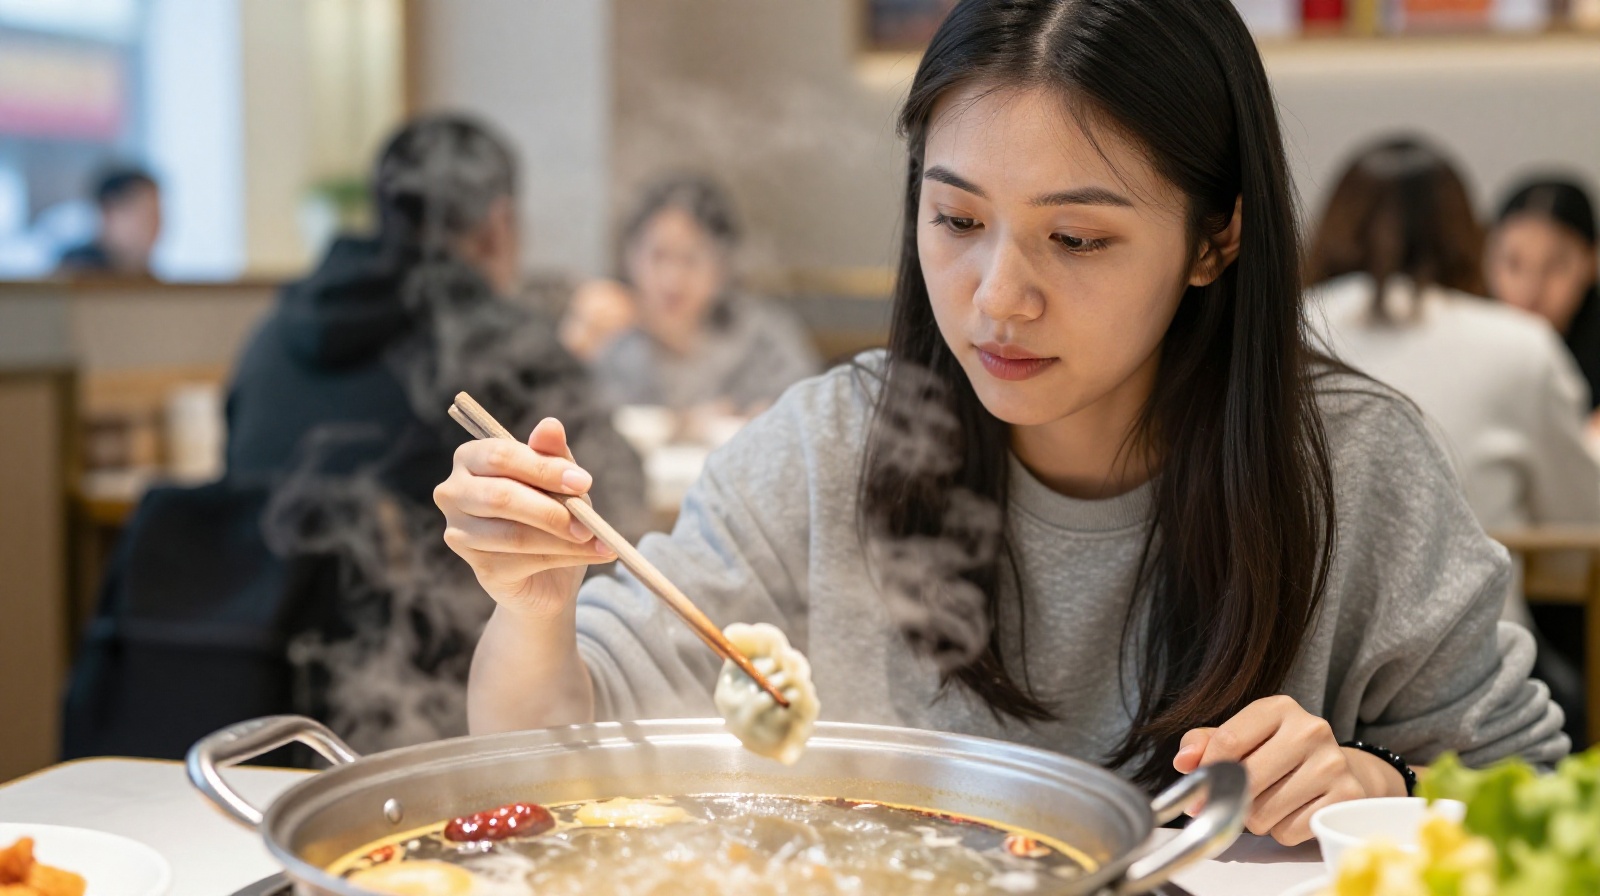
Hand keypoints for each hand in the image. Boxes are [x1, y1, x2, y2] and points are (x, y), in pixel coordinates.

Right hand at [435, 417, 616, 616]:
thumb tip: (550, 425)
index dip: (544, 468)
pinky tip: (592, 553)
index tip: (584, 482)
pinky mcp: (479, 568)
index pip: (501, 456)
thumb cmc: (548, 510)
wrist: (548, 570)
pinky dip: (565, 557)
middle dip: (552, 510)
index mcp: (470, 458)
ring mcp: (460, 533)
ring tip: (595, 539)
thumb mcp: (557, 479)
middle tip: (589, 521)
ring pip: (515, 534)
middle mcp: (453, 493)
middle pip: (501, 497)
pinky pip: (524, 561)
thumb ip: (552, 454)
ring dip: (563, 539)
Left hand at [1173, 695, 1405, 845]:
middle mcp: (1310, 730)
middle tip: (1242, 796)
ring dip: (1258, 817)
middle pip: (1245, 780)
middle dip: (1235, 796)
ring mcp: (1332, 764)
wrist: (1340, 769)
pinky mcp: (1347, 798)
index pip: (1228, 741)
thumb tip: (1184, 761)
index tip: (1201, 789)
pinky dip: (1283, 830)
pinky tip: (1294, 812)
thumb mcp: (1243, 737)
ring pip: (1263, 812)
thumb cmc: (1280, 753)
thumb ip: (1206, 743)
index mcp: (1279, 708)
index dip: (1207, 771)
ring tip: (1273, 801)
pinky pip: (1289, 831)